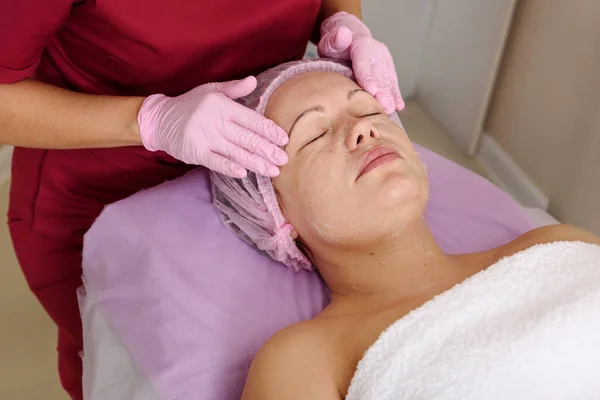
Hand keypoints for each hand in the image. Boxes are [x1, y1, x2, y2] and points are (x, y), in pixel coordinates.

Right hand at [137, 76, 288, 177]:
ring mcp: (205, 138)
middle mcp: (216, 122)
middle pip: (247, 138)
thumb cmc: (190, 104)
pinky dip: (229, 168)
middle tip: (284, 159)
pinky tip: (244, 173)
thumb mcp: (211, 90)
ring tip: (273, 171)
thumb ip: (234, 89)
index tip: (284, 139)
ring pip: (236, 152)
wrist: (160, 119)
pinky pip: (216, 162)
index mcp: (222, 106)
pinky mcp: (196, 153)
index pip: (251, 119)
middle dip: (267, 150)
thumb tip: (254, 81)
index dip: (269, 130)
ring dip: (256, 163)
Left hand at [317, 12, 404, 113]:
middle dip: (382, 92)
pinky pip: (392, 82)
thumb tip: (343, 33)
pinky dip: (395, 94)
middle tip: (385, 106)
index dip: (367, 78)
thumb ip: (335, 39)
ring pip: (387, 80)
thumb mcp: (330, 41)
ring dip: (390, 96)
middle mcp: (376, 52)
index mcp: (362, 45)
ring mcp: (384, 60)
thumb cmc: (336, 45)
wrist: (350, 38)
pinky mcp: (388, 68)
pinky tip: (399, 105)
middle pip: (378, 75)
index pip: (363, 64)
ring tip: (391, 109)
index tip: (372, 91)